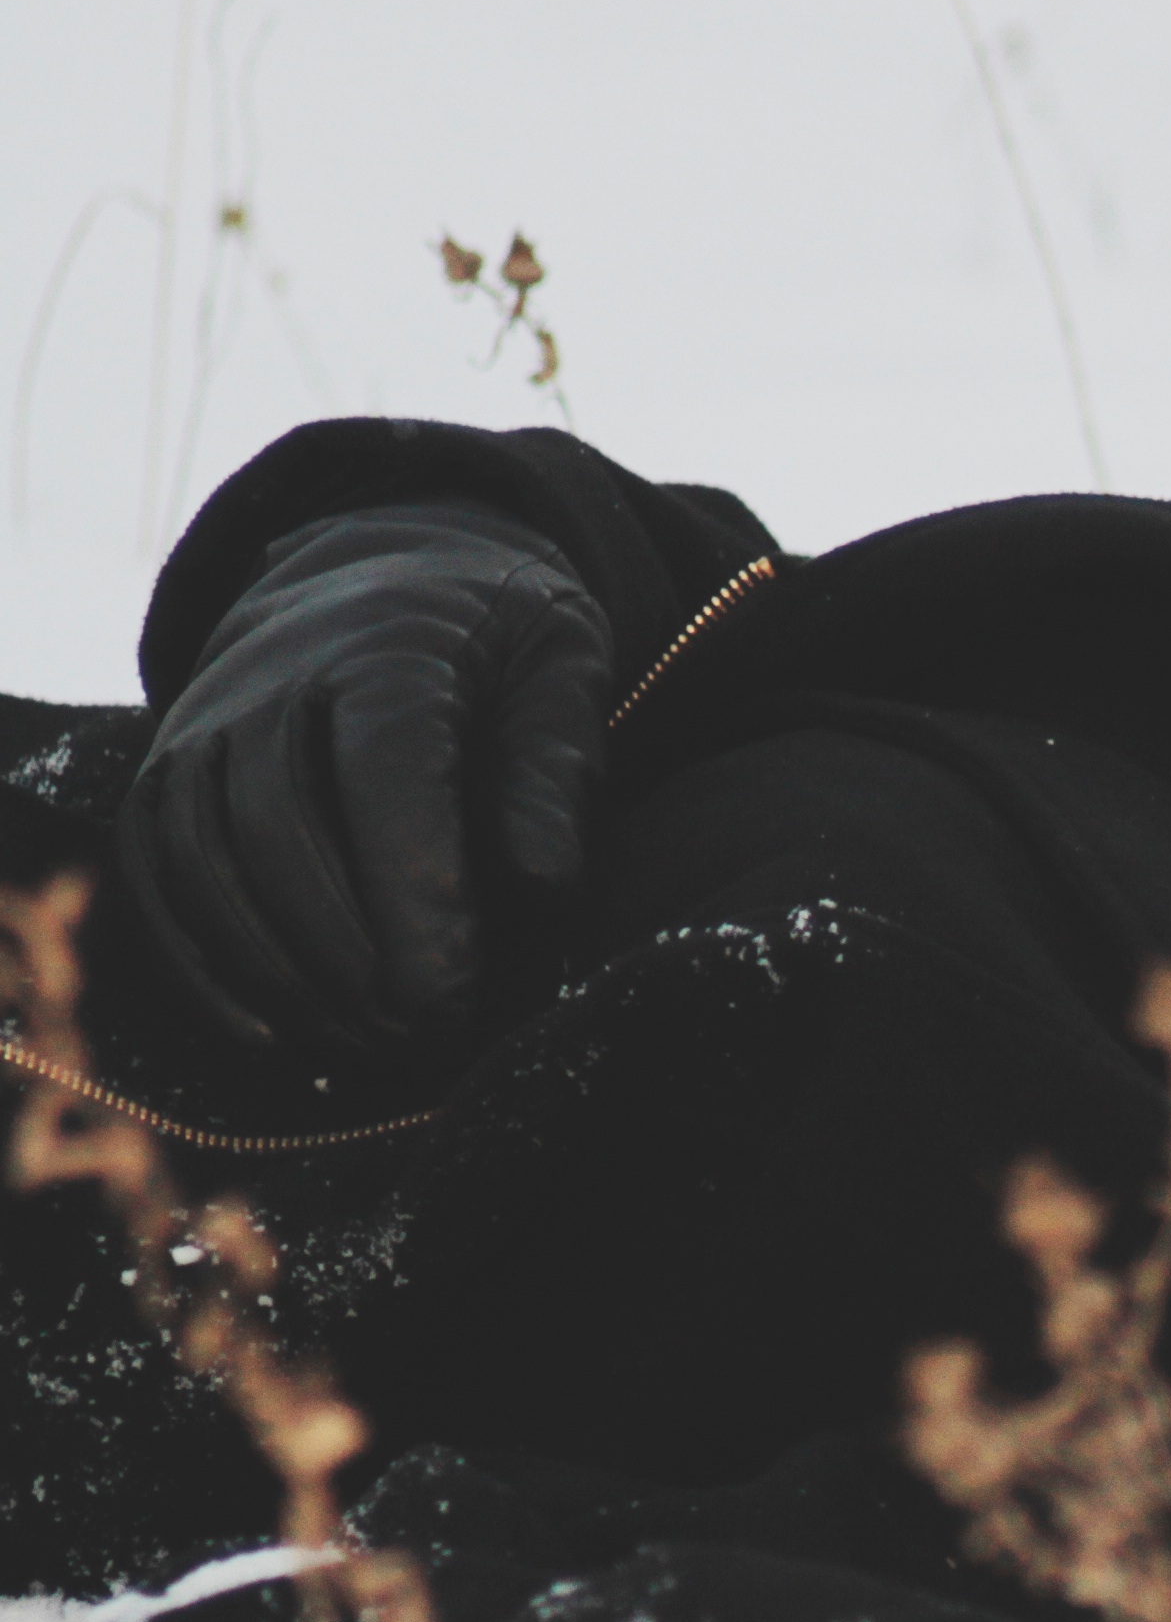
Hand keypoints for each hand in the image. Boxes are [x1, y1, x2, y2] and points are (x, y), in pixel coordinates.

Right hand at [122, 500, 612, 1056]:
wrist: (386, 576)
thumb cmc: (495, 642)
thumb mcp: (561, 670)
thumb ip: (556, 768)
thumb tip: (544, 879)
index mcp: (389, 647)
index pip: (383, 772)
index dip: (412, 893)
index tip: (453, 994)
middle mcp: (271, 678)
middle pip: (278, 827)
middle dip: (348, 953)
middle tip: (420, 1038)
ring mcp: (203, 723)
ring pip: (205, 856)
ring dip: (278, 971)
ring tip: (365, 1045)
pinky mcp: (167, 770)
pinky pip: (157, 871)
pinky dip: (203, 961)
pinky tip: (273, 1031)